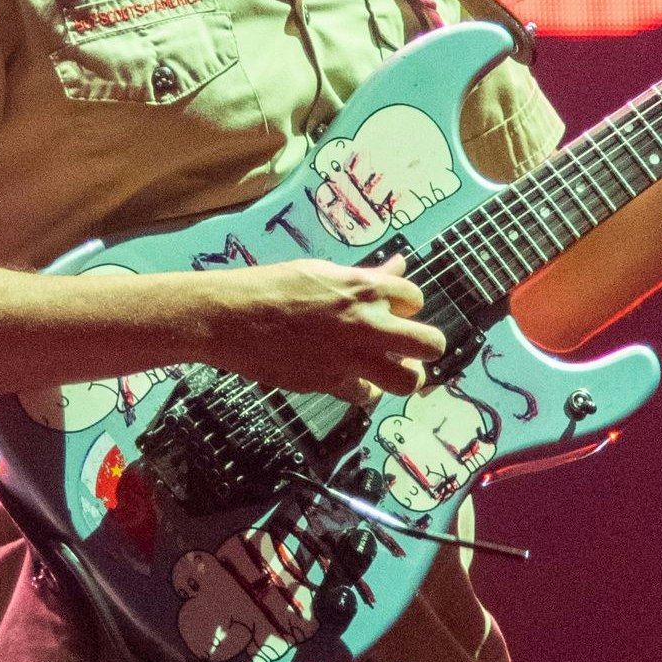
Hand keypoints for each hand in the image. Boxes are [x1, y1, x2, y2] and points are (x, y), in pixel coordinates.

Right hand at [188, 258, 445, 402]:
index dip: (406, 305)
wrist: (231, 316)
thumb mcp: (323, 271)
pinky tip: (349, 379)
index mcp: (364, 287)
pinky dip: (363, 391)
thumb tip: (399, 265)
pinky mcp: (331, 383)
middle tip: (410, 348)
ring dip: (403, 376)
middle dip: (427, 346)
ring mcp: (351, 357)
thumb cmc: (272, 286)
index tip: (392, 310)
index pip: (415, 297)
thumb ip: (367, 276)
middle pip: (430, 343)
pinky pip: (367, 396)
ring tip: (389, 370)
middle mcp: (366, 323)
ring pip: (407, 380)